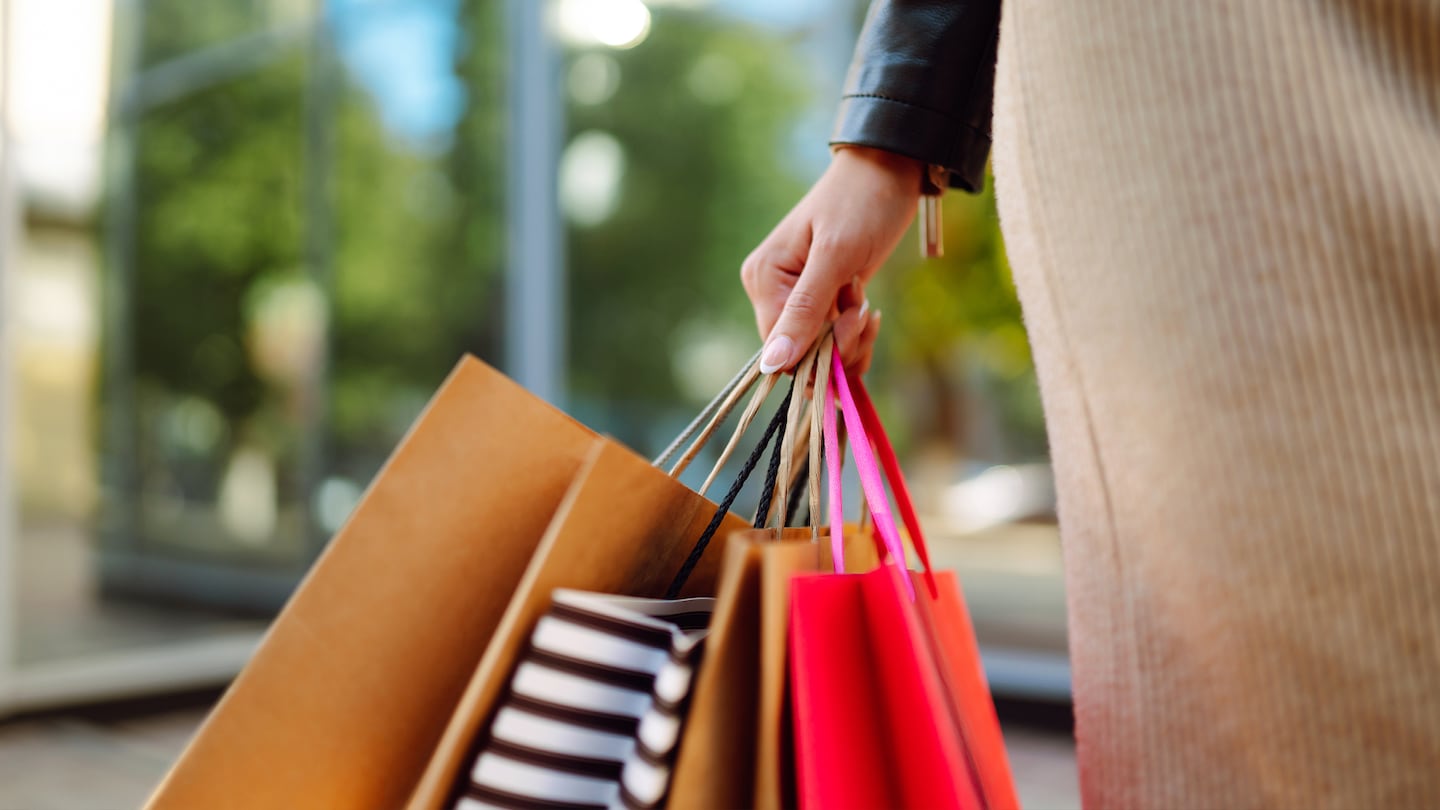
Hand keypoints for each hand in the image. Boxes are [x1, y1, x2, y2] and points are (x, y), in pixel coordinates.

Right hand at [741, 145, 921, 374]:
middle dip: (840, 343)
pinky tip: (868, 311)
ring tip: (867, 304)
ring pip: (821, 352)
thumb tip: (771, 364)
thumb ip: (804, 311)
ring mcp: (796, 298)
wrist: (890, 169)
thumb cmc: (862, 203)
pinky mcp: (821, 301)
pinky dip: (855, 335)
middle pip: (801, 354)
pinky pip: (832, 341)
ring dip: (853, 339)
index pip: (780, 347)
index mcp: (763, 279)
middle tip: (864, 308)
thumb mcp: (836, 256)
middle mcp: (772, 292)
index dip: (818, 350)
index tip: (854, 321)